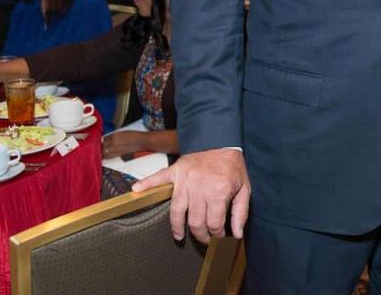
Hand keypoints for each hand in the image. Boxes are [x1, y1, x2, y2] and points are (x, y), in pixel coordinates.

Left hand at [102, 131, 145, 157]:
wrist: (141, 141)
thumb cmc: (135, 136)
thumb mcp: (123, 132)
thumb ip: (115, 136)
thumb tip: (110, 138)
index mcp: (114, 135)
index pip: (104, 138)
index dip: (105, 140)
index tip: (105, 141)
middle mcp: (113, 142)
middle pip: (102, 146)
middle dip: (101, 146)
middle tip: (101, 147)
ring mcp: (115, 149)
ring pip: (104, 152)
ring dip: (102, 152)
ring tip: (102, 152)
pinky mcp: (118, 154)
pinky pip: (108, 156)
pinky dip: (106, 156)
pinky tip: (106, 156)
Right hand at [133, 148, 249, 242]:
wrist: (222, 141)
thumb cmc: (232, 167)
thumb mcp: (244, 188)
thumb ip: (241, 212)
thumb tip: (236, 235)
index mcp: (218, 191)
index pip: (214, 223)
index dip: (217, 235)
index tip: (220, 239)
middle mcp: (199, 187)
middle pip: (195, 221)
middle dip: (201, 235)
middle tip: (205, 240)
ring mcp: (185, 180)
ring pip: (177, 211)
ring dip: (177, 227)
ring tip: (180, 236)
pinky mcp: (175, 171)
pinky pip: (158, 178)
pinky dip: (146, 184)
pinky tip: (135, 191)